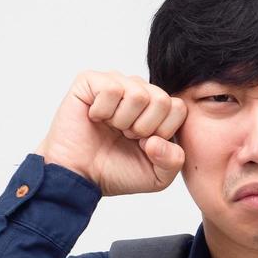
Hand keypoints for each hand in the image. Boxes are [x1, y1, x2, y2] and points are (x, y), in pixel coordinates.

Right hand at [35, 70, 187, 195]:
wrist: (79, 176)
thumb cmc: (115, 172)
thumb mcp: (157, 177)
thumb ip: (174, 161)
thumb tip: (158, 139)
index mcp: (157, 110)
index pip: (178, 108)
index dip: (163, 132)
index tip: (144, 144)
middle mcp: (138, 91)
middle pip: (162, 99)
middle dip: (144, 128)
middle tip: (125, 136)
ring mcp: (115, 83)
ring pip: (138, 94)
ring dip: (122, 121)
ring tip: (111, 127)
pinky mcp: (90, 81)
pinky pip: (111, 89)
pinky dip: (102, 112)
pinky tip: (95, 118)